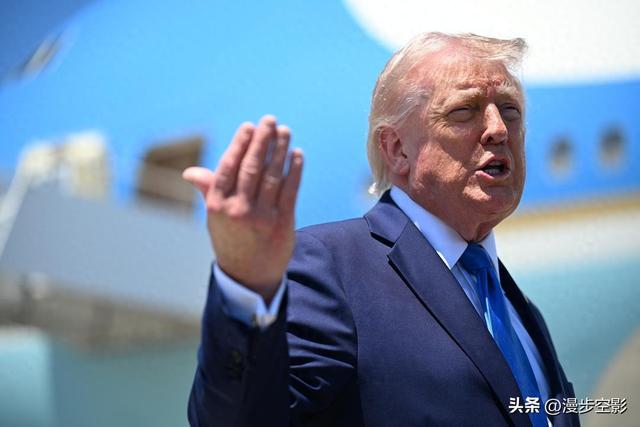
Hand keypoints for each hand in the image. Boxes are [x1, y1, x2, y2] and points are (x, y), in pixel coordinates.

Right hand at [183, 116, 302, 302]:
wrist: (249, 276)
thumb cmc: (230, 239)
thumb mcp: (214, 218)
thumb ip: (208, 191)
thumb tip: (189, 172)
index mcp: (217, 205)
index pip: (228, 167)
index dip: (239, 144)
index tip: (248, 126)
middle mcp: (238, 209)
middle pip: (252, 167)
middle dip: (262, 141)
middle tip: (269, 120)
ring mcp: (261, 217)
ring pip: (272, 176)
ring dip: (280, 150)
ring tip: (285, 131)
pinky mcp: (282, 223)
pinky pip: (290, 191)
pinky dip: (294, 171)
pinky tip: (297, 155)